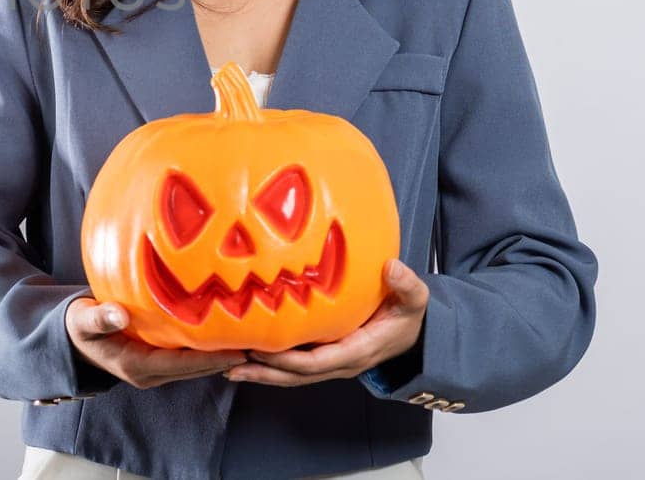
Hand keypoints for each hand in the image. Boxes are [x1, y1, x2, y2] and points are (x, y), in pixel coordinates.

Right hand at [66, 297, 246, 389]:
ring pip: (195, 366)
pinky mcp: (158, 361)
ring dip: (221, 356)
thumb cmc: (79, 326)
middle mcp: (150, 373)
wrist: (74, 338)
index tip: (238, 350)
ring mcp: (155, 370)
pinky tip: (227, 336)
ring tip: (251, 340)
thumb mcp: (83, 320)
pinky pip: (189, 359)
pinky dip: (208, 350)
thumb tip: (119, 314)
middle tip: (258, 345)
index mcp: (136, 366)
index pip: (181, 364)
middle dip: (226, 359)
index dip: (210, 358)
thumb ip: (100, 317)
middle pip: (195, 369)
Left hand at [224, 259, 428, 386]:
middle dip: (266, 372)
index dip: (291, 360)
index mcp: (359, 350)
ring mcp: (332, 364)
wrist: (413, 333)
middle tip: (234, 365)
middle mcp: (342, 363)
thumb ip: (407, 285)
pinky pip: (295, 368)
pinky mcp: (324, 359)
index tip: (264, 351)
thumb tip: (392, 268)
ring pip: (293, 376)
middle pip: (298, 375)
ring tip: (229, 368)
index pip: (319, 361)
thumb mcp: (415, 299)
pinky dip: (270, 368)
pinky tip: (247, 361)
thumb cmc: (408, 315)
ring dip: (262, 374)